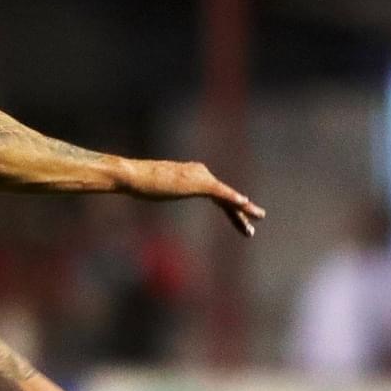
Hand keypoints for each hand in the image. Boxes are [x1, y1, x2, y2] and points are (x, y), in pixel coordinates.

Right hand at [129, 159, 265, 235]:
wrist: (131, 175)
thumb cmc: (135, 182)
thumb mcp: (152, 189)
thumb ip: (158, 189)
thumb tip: (148, 192)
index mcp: (190, 173)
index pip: (215, 191)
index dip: (229, 205)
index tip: (240, 217)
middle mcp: (199, 172)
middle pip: (224, 194)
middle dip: (241, 209)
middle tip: (258, 218)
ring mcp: (200, 177)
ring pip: (227, 195)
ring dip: (244, 209)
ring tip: (259, 218)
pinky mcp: (198, 183)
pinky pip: (221, 193)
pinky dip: (233, 199)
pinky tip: (246, 204)